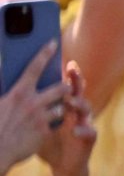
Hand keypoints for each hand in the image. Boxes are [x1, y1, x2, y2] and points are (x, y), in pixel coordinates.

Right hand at [0, 42, 62, 170]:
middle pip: (60, 88)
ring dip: (60, 107)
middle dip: (64, 87)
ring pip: (62, 106)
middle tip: (64, 87)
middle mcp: (32, 103)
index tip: (53, 43)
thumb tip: (4, 68)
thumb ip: (4, 84)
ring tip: (55, 107)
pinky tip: (47, 124)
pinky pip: (57, 123)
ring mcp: (41, 118)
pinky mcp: (46, 132)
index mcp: (18, 93)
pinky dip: (54, 122)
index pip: (34, 67)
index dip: (45, 53)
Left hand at [39, 63, 96, 175]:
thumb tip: (11, 94)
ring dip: (79, 103)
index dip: (66, 73)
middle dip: (76, 81)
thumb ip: (30, 109)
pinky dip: (83, 130)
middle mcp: (77, 111)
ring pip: (87, 109)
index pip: (65, 85)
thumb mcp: (36, 124)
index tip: (65, 61)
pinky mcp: (89, 139)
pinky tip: (75, 131)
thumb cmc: (47, 143)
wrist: (62, 165)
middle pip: (78, 91)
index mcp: (64, 105)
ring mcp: (84, 123)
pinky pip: (90, 132)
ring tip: (71, 101)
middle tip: (71, 70)